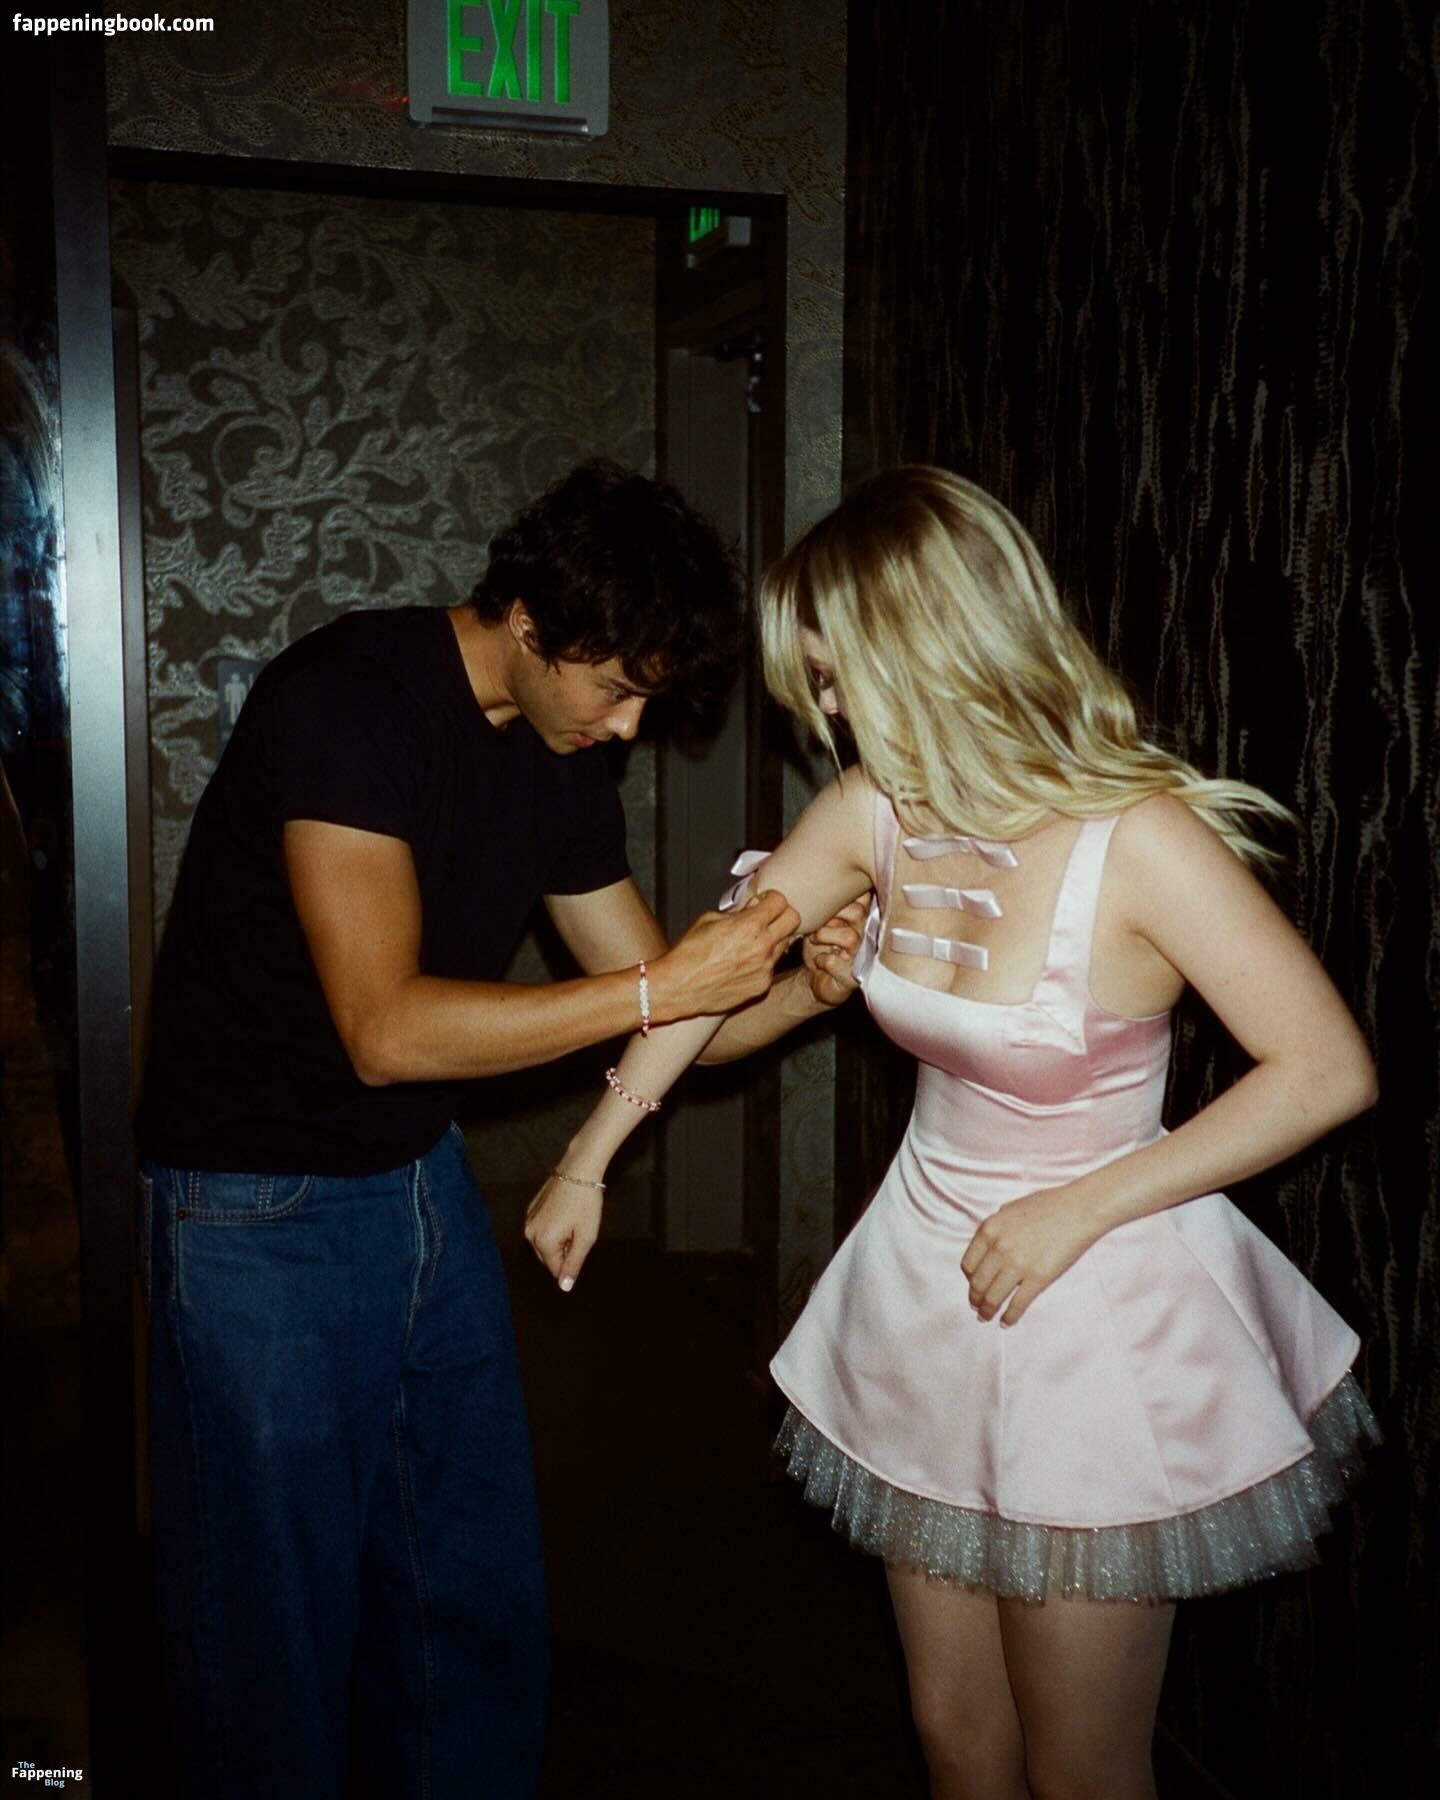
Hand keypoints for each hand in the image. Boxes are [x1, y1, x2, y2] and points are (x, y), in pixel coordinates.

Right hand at [525, 1170, 603, 1290]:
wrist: (579, 1169)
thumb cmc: (586, 1203)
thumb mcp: (585, 1237)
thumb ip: (574, 1264)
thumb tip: (564, 1287)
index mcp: (542, 1242)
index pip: (555, 1269)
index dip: (572, 1262)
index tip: (581, 1243)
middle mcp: (529, 1233)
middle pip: (547, 1257)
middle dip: (563, 1251)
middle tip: (579, 1232)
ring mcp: (528, 1219)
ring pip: (543, 1243)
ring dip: (558, 1240)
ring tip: (573, 1221)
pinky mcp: (530, 1208)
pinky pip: (540, 1228)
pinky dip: (552, 1227)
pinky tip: (565, 1213)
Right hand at [651, 890, 800, 1019]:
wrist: (679, 987)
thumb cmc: (689, 954)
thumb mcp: (709, 919)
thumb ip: (736, 913)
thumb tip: (750, 909)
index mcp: (749, 925)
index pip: (781, 902)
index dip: (771, 899)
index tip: (764, 902)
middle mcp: (762, 946)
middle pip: (793, 920)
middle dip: (782, 915)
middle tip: (768, 918)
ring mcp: (765, 968)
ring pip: (785, 944)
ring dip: (773, 939)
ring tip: (751, 943)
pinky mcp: (762, 985)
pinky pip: (772, 967)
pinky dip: (763, 962)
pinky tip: (744, 963)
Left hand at [802, 894, 870, 1005]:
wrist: (814, 978)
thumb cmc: (819, 944)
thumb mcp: (820, 918)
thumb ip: (825, 901)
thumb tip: (812, 878)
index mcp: (861, 916)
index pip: (864, 896)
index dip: (844, 897)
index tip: (827, 903)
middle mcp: (866, 934)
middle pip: (857, 912)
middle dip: (831, 915)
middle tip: (818, 923)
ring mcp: (861, 956)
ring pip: (849, 936)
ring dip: (824, 936)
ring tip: (815, 941)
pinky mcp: (851, 977)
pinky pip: (836, 962)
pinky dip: (822, 960)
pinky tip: (819, 961)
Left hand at [960, 1183, 1104, 1324]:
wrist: (1079, 1210)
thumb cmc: (1048, 1205)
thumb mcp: (1011, 1209)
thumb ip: (997, 1228)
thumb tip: (988, 1245)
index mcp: (989, 1230)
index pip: (968, 1265)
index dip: (969, 1279)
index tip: (974, 1286)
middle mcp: (998, 1248)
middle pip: (978, 1284)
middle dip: (975, 1298)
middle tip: (976, 1306)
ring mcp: (1018, 1264)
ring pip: (993, 1297)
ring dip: (987, 1311)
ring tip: (986, 1317)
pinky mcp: (1038, 1278)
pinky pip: (1018, 1304)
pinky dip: (1009, 1316)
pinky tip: (1006, 1322)